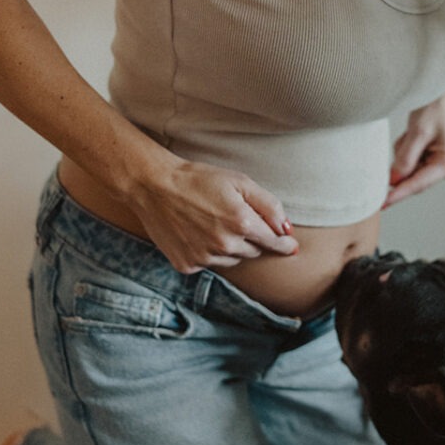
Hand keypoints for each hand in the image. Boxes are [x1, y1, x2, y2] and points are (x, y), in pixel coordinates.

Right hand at [128, 157, 298, 273]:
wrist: (154, 187)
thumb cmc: (199, 180)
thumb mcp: (239, 181)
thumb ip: (268, 205)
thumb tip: (286, 229)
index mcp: (242, 223)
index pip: (274, 242)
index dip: (284, 244)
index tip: (290, 246)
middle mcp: (225, 245)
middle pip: (253, 252)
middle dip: (252, 239)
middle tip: (236, 220)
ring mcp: (205, 258)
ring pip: (232, 259)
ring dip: (231, 247)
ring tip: (213, 223)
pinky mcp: (188, 265)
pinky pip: (210, 264)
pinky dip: (209, 252)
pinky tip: (197, 233)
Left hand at [384, 83, 444, 208]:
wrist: (439, 88)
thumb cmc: (436, 105)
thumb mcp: (418, 133)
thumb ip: (405, 159)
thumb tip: (394, 181)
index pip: (418, 184)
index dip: (399, 193)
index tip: (383, 204)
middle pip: (414, 179)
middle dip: (402, 164)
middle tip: (403, 142)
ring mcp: (441, 161)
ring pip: (410, 169)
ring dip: (404, 152)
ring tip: (411, 132)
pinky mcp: (434, 155)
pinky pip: (412, 160)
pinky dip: (406, 148)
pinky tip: (412, 133)